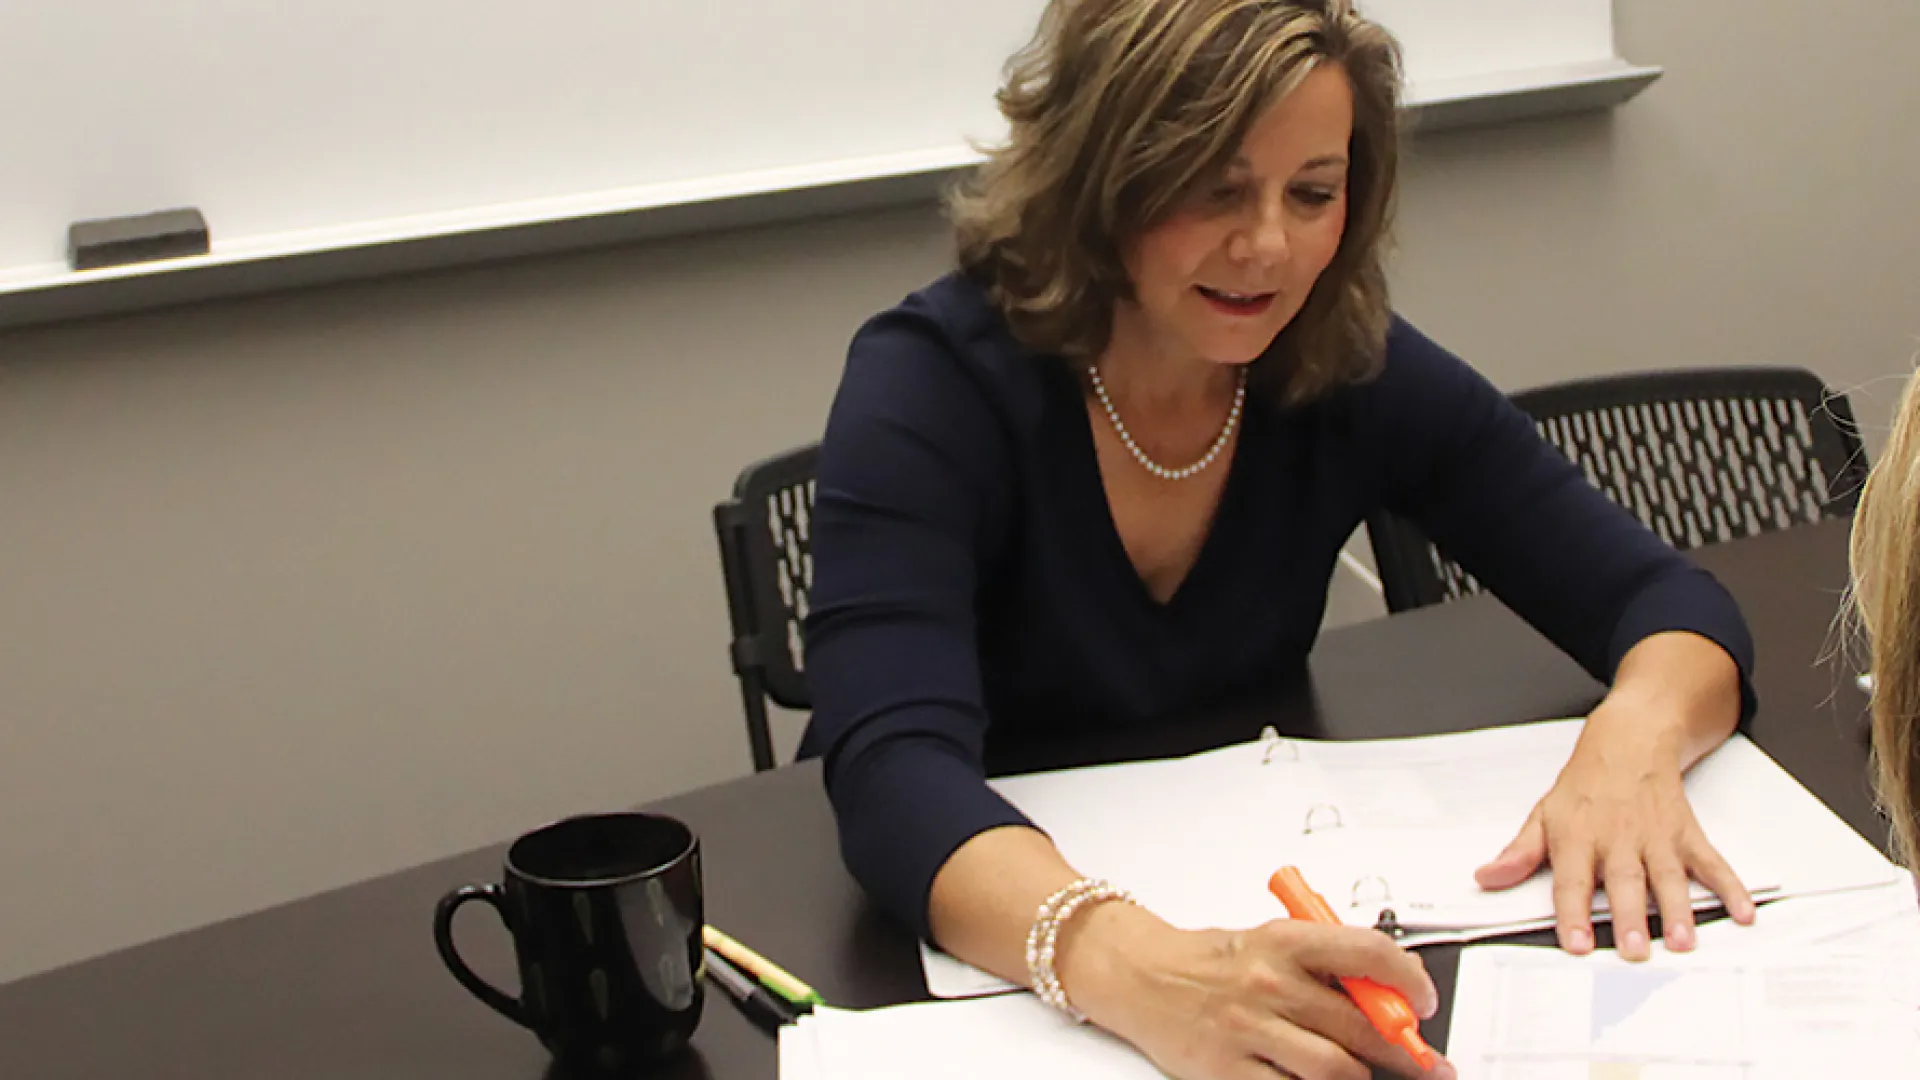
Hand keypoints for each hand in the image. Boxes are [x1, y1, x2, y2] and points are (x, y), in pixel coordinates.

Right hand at [1060, 904, 1456, 1079]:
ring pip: (1336, 1070)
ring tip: (1376, 1077)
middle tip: (1425, 1063)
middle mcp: (1268, 983)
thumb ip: (1324, 964)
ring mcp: (1248, 1030)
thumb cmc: (1210, 961)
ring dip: (1366, 1078)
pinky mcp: (1228, 1071)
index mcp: (1284, 942)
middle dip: (1404, 1051)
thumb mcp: (1269, 942)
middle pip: (1361, 1026)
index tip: (1425, 1001)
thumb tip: (1390, 993)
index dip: (1410, 981)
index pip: (1369, 953)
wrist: (1140, 976)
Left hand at [1473, 697, 1756, 960]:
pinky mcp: (1686, 834)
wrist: (1629, 743)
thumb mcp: (1543, 814)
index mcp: (1578, 837)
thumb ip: (1519, 853)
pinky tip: (1742, 910)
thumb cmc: (1586, 787)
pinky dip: (1730, 886)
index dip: (1572, 913)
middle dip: (1629, 917)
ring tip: (1680, 940)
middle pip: (1624, 882)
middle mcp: (1618, 839)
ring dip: (1676, 909)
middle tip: (1633, 950)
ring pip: (1667, 876)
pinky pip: (1711, 862)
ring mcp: (1656, 837)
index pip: (1572, 881)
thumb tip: (1487, 877)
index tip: (1575, 943)